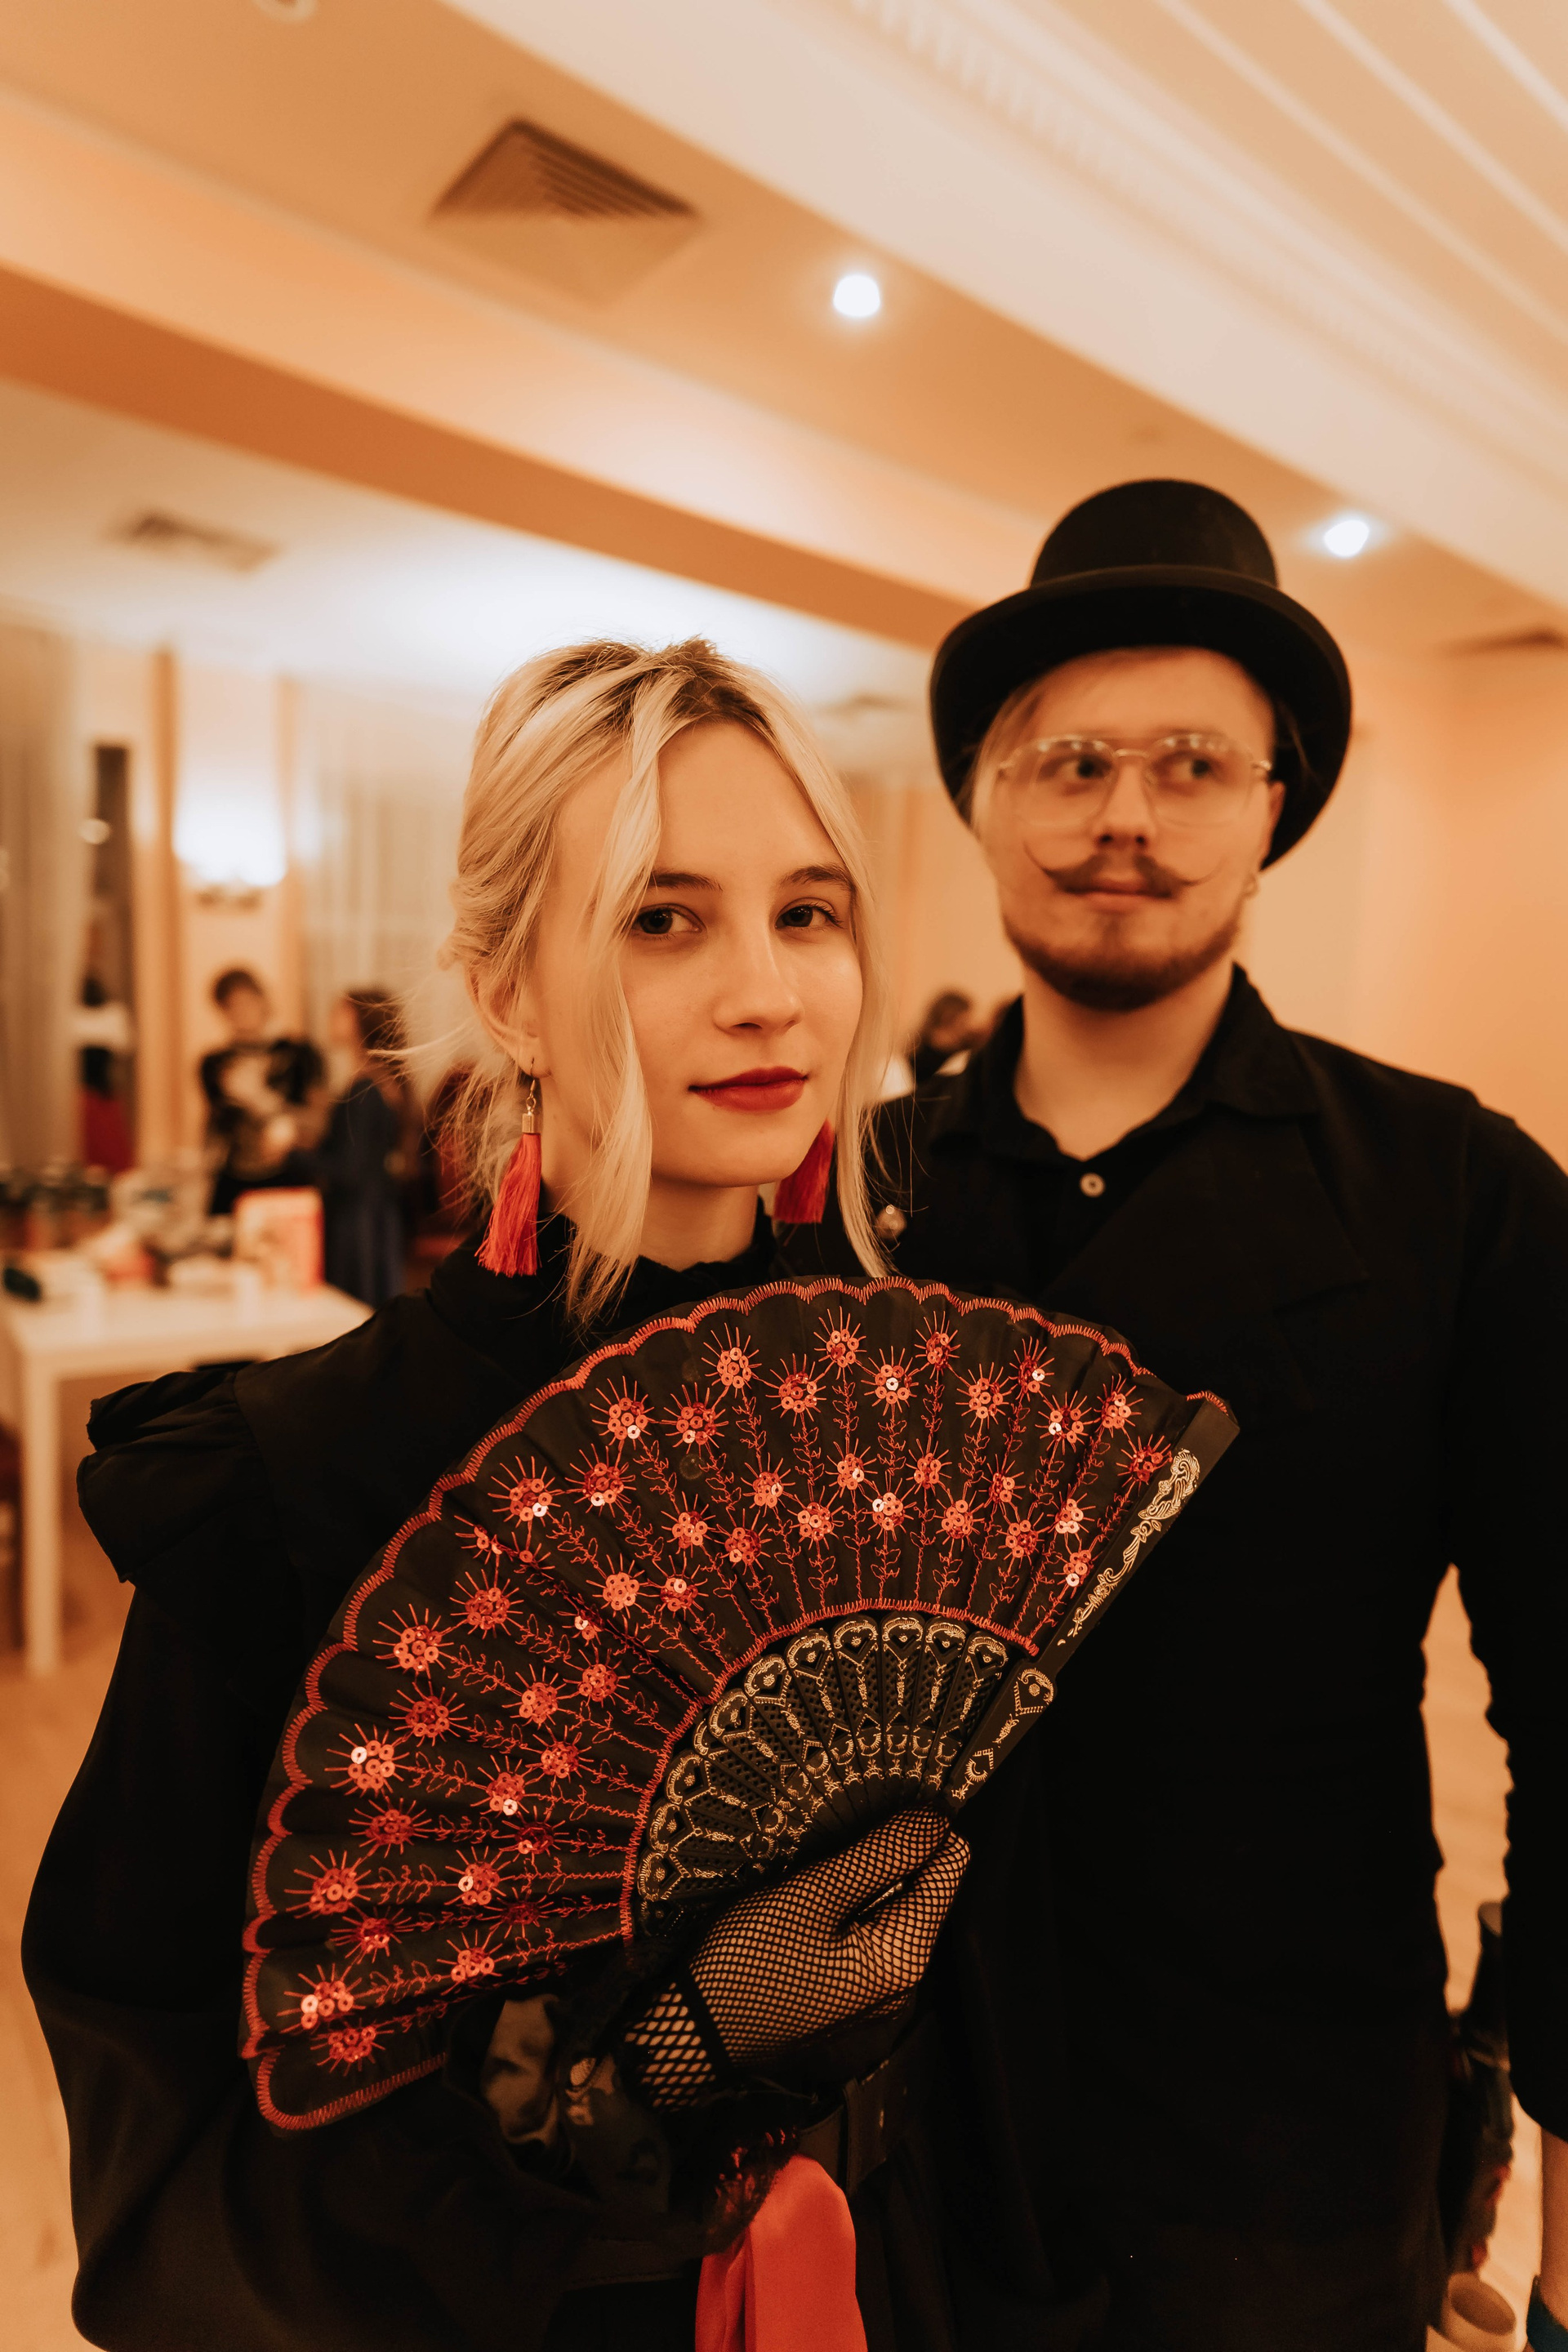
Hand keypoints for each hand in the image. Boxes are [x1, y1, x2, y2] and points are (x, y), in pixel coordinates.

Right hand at [688, 1809, 969, 2065]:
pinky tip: (816, 1898)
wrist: (693, 2035)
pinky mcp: (849, 1999)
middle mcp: (906, 1982)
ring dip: (871, 1879)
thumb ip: (881, 1855)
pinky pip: (869, 1939)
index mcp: (906, 1955)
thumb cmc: (752, 1958)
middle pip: (926, 1890)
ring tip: (827, 1857)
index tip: (890, 1798)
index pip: (951, 1867)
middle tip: (848, 1823)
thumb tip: (937, 1817)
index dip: (928, 1825)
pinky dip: (852, 1910)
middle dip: (898, 1852)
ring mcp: (877, 1996)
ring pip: (895, 1912)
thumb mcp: (814, 1893)